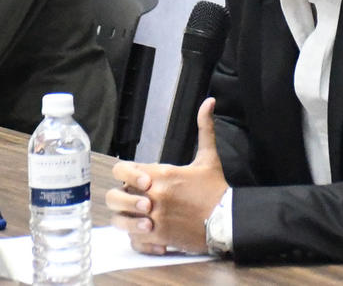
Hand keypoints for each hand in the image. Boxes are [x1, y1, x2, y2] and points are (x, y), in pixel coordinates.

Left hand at [105, 97, 228, 253]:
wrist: (227, 219)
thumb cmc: (215, 189)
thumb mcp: (208, 157)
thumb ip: (204, 128)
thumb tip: (209, 102)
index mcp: (162, 175)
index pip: (123, 170)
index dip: (125, 173)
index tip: (138, 179)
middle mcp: (154, 196)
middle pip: (115, 197)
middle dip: (120, 197)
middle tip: (132, 198)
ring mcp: (154, 218)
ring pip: (120, 221)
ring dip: (125, 218)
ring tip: (136, 217)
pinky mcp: (158, 237)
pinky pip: (133, 239)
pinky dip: (137, 236)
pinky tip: (147, 231)